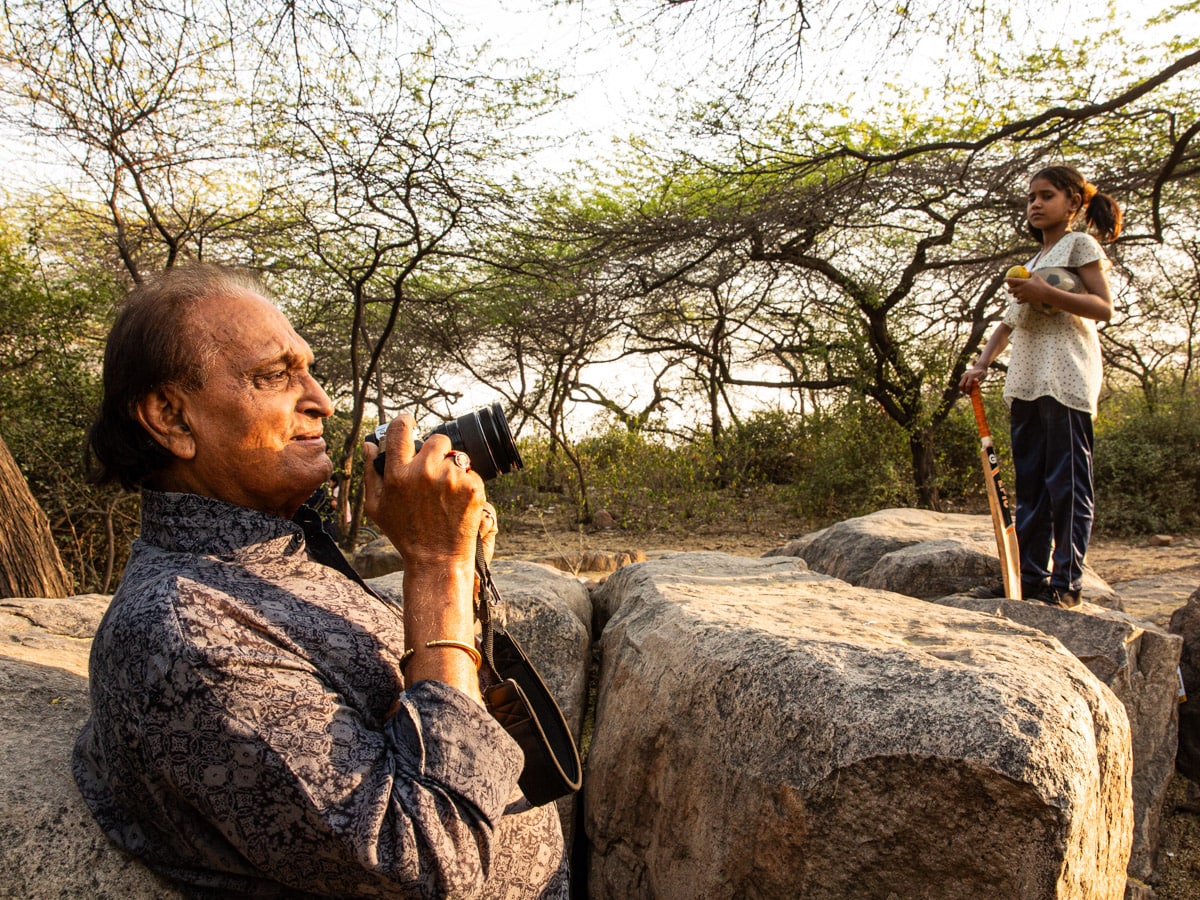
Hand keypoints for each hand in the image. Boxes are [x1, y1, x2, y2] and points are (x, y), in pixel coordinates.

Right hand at [362, 414, 485, 568]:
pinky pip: (471, 473)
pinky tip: (457, 502)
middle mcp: (424, 472)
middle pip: (437, 439)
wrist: (437, 559)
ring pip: (456, 457)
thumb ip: (371, 472)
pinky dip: (466, 484)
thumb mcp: (377, 507)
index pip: (401, 430)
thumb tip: (370, 444)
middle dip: (436, 451)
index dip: (405, 422)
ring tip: (445, 494)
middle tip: (433, 470)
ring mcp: (450, 478)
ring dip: (452, 469)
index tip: (410, 422)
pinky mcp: (472, 487)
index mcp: (398, 474)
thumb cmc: (405, 534)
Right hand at [959, 364, 986, 392]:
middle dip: (963, 390)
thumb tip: (976, 380)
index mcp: (971, 376)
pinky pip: (961, 383)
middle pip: (960, 385)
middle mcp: (965, 375)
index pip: (967, 385)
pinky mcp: (962, 376)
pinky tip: (969, 386)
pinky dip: (964, 386)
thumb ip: (979, 378)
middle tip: (967, 393)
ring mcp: (963, 375)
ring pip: (960, 384)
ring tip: (968, 390)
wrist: (979, 367)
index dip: (968, 391)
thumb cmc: (982, 373)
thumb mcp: (983, 375)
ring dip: (963, 389)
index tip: (970, 394)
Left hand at [1007, 273, 1054, 308]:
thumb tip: (1028, 271)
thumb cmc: (1042, 284)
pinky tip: (1019, 299)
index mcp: (1023, 282)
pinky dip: (1018, 300)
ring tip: (1017, 294)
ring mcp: (1022, 295)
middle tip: (1010, 289)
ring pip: (1014, 296)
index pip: (1012, 280)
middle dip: (1009, 290)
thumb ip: (1031, 273)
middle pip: (1010, 290)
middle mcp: (1021, 289)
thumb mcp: (1036, 276)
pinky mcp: (1025, 300)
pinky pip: (1018, 301)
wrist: (1046, 293)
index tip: (1004, 279)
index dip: (1007, 280)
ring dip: (1015, 295)